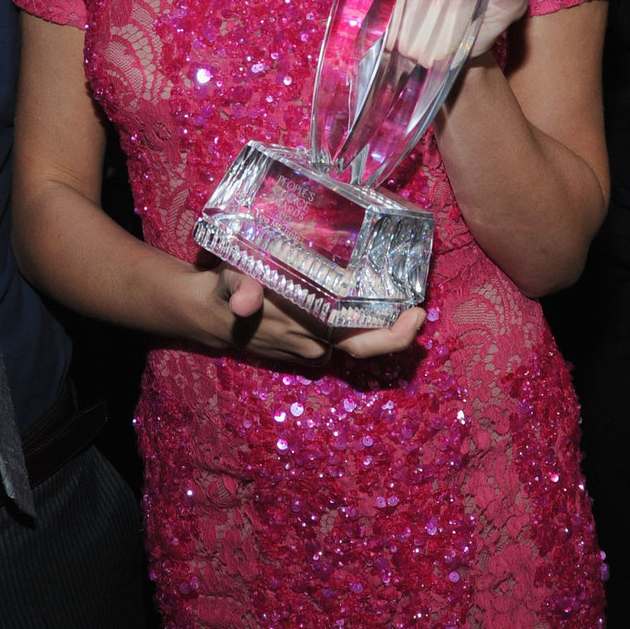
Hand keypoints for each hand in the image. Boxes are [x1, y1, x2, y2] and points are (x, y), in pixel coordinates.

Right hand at [212, 267, 425, 364]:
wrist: (210, 315)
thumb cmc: (227, 288)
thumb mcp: (233, 278)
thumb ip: (241, 288)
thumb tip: (243, 301)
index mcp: (309, 328)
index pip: (365, 343)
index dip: (397, 335)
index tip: (418, 313)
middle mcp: (316, 344)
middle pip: (369, 343)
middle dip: (398, 328)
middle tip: (419, 307)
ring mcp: (313, 349)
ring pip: (354, 338)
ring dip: (371, 320)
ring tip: (386, 290)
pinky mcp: (307, 348)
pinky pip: (339, 338)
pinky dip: (351, 322)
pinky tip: (355, 300)